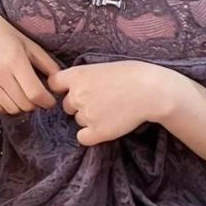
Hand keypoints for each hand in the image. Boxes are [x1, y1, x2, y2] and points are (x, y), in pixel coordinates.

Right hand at [0, 0, 62, 113]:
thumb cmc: (6, 34)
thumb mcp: (30, 45)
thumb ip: (47, 64)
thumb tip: (58, 82)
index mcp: (15, 61)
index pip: (35, 93)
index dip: (46, 101)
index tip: (50, 100)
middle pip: (24, 104)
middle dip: (35, 104)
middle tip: (37, 96)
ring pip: (11, 109)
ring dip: (21, 106)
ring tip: (23, 96)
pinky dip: (5, 107)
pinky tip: (9, 97)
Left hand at [46, 60, 172, 145]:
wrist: (151, 91)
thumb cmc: (132, 75)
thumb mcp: (102, 67)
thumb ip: (85, 78)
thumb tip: (74, 88)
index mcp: (77, 75)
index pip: (54, 84)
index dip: (62, 89)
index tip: (72, 91)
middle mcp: (76, 95)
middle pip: (67, 106)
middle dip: (80, 105)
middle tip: (102, 101)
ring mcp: (85, 114)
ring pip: (79, 121)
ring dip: (90, 119)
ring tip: (112, 111)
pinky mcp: (96, 132)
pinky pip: (83, 138)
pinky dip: (92, 135)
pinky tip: (106, 126)